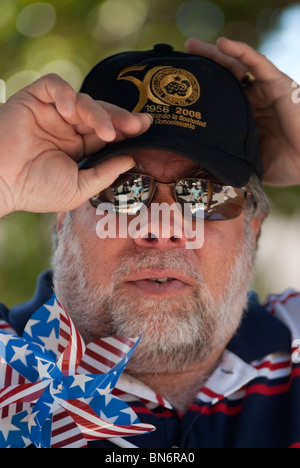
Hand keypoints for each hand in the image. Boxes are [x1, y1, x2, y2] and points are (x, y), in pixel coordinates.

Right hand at [0, 74, 151, 215]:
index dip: (126, 129)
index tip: (146, 128)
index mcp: (77, 147)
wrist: (0, 183)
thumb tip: (131, 160)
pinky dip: (65, 94)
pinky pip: (54, 85)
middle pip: (101, 113)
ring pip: (82, 100)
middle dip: (121, 118)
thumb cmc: (35, 190)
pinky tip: (69, 111)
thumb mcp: (79, 188)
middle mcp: (66, 128)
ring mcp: (51, 113)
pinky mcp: (34, 99)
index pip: (107, 133)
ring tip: (107, 131)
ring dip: (98, 113)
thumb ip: (104, 173)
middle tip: (139, 124)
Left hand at [186, 37, 299, 186]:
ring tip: (192, 45)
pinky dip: (240, 52)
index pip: (218, 98)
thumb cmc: (284, 164)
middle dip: (202, 67)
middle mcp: (252, 100)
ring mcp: (264, 90)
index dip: (199, 91)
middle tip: (179, 59)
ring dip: (214, 54)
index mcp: (243, 117)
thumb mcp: (247, 162)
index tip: (176, 89)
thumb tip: (199, 169)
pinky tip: (222, 44)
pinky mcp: (277, 83)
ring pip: (236, 65)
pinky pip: (257, 63)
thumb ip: (228, 159)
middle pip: (223, 78)